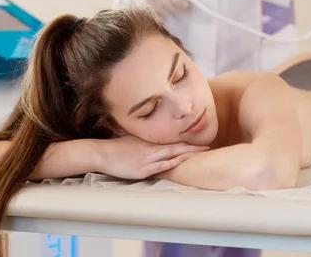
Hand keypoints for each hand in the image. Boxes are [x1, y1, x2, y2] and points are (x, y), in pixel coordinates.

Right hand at [94, 135, 208, 179]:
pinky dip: (173, 163)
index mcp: (148, 142)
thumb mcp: (131, 141)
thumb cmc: (114, 148)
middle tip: (208, 147)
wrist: (101, 153)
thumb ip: (144, 143)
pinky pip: (161, 166)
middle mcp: (150, 149)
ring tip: (201, 154)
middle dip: (192, 148)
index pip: (172, 141)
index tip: (198, 141)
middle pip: (176, 147)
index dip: (186, 142)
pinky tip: (183, 162)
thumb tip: (152, 144)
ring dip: (187, 155)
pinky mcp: (142, 170)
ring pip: (172, 155)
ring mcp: (147, 159)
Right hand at [120, 0, 191, 17]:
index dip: (182, 4)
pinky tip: (161, 9)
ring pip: (163, 12)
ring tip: (168, 6)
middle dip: (176, 8)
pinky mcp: (142, 7)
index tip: (185, 4)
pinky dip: (160, 14)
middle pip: (170, 7)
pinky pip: (156, 15)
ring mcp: (147, 1)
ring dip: (168, 11)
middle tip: (178, 5)